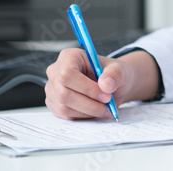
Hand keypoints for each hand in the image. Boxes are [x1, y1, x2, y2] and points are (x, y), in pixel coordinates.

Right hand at [44, 48, 158, 119]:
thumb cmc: (112, 74)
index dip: (87, 88)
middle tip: (109, 105)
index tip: (106, 96)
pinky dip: (84, 116)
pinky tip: (96, 110)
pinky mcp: (55, 104)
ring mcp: (53, 89)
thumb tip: (106, 84)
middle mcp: (56, 72)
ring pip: (64, 107)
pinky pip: (65, 115)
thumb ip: (114, 74)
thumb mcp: (119, 70)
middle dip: (89, 103)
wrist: (111, 86)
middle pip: (64, 93)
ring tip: (106, 108)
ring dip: (88, 111)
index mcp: (69, 57)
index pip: (67, 74)